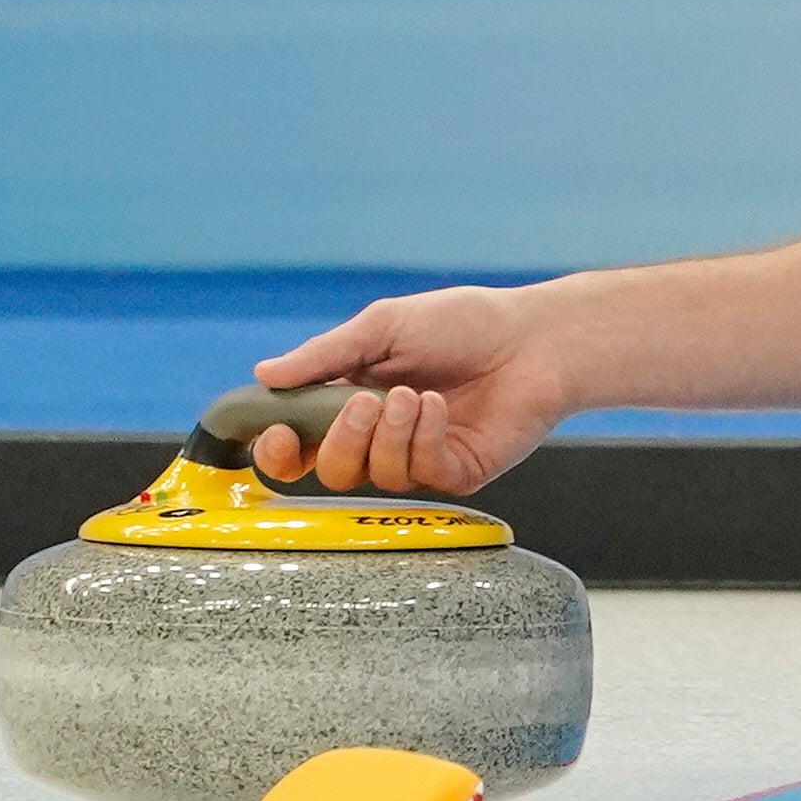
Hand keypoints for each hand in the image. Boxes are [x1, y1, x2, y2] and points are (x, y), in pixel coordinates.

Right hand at [249, 286, 576, 494]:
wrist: (536, 336)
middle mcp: (382, 437)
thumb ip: (326, 355)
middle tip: (366, 401)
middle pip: (331, 471)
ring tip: (415, 394)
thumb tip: (264, 375)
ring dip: (389, 434)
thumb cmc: (464, 324)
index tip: (279, 434)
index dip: (280, 450)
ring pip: (375, 476)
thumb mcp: (385, 326)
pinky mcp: (458, 472)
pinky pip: (422, 474)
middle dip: (340, 440)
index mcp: (352, 401)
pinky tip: (440, 406)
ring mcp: (420, 459)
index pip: (300, 445)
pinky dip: (424, 438)